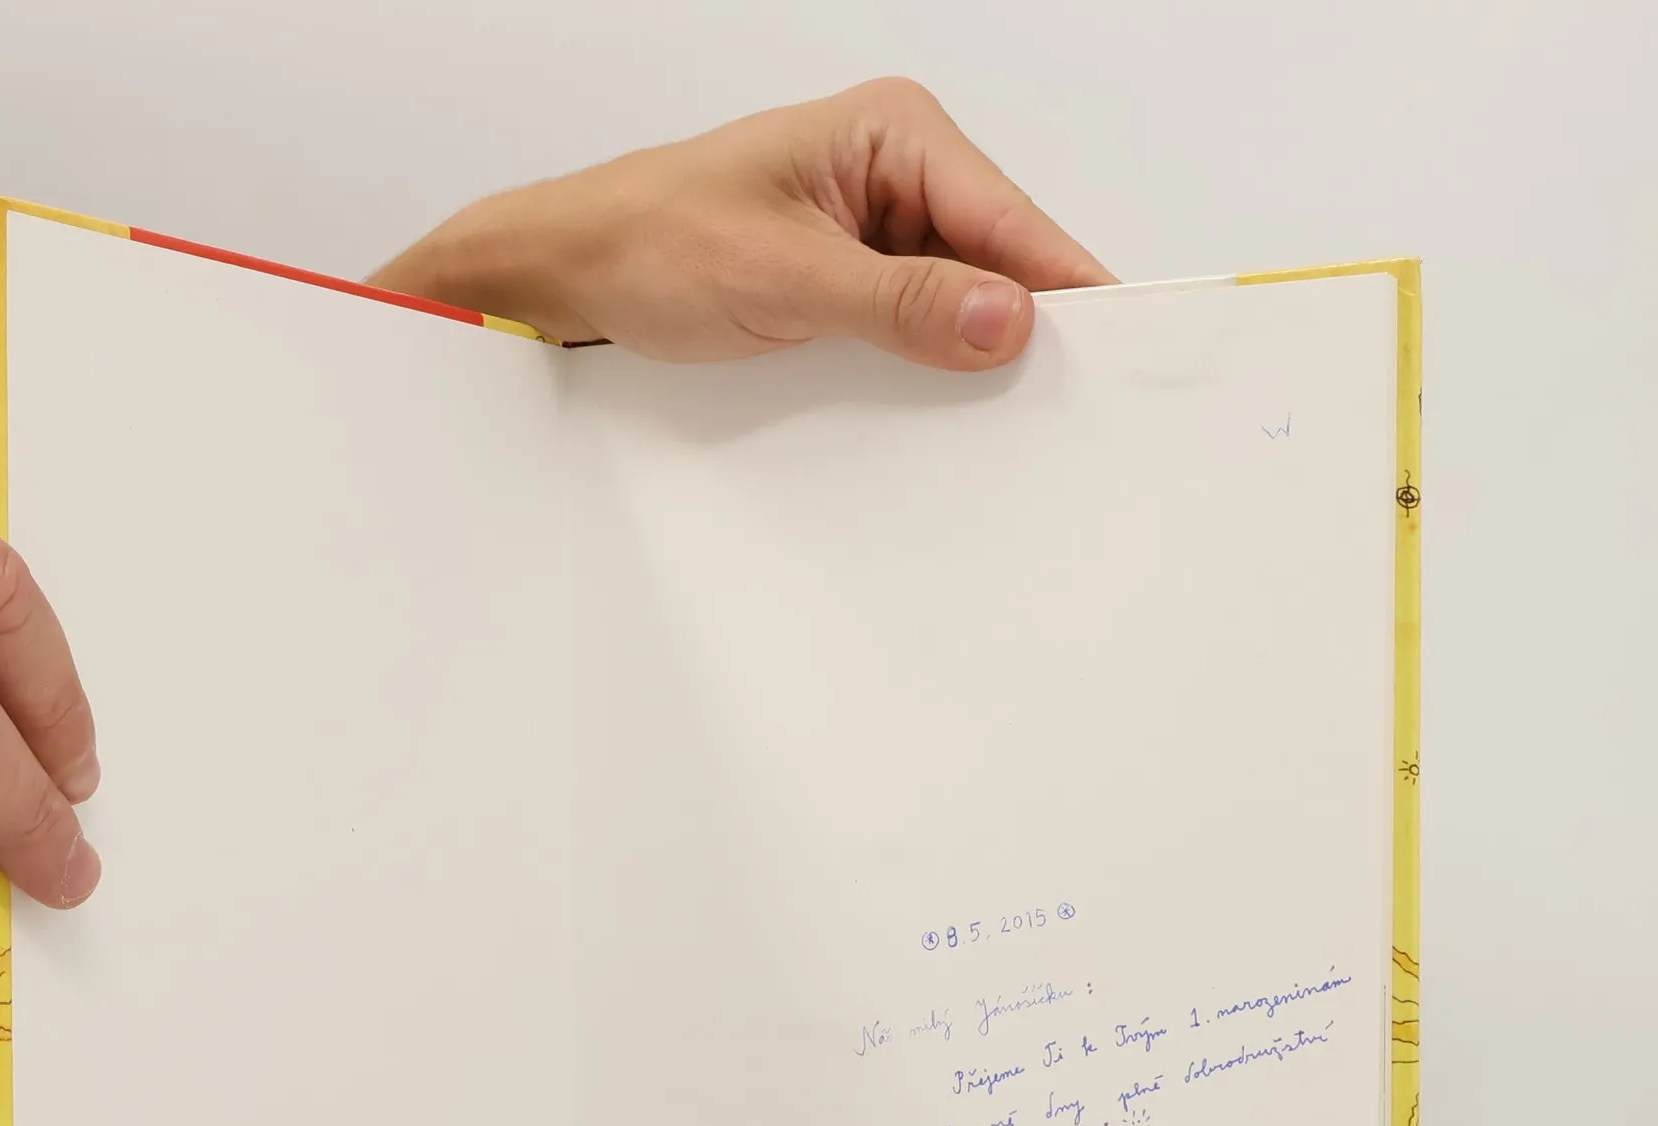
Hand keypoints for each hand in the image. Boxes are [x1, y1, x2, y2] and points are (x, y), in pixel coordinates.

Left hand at [375, 78, 1113, 370]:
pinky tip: (944, 414)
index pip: (1008, 218)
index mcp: (893, 134)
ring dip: (972, 359)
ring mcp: (880, 232)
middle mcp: (899, 175)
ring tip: (1004, 424)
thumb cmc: (654, 240)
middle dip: (1022, 332)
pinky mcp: (857, 285)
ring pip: (964, 304)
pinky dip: (932, 371)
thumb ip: (896, 302)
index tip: (1117, 356)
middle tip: (1062, 414)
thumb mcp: (782, 275)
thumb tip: (1003, 317)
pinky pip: (920, 331)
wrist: (576, 274)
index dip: (1065, 290)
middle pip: (1000, 262)